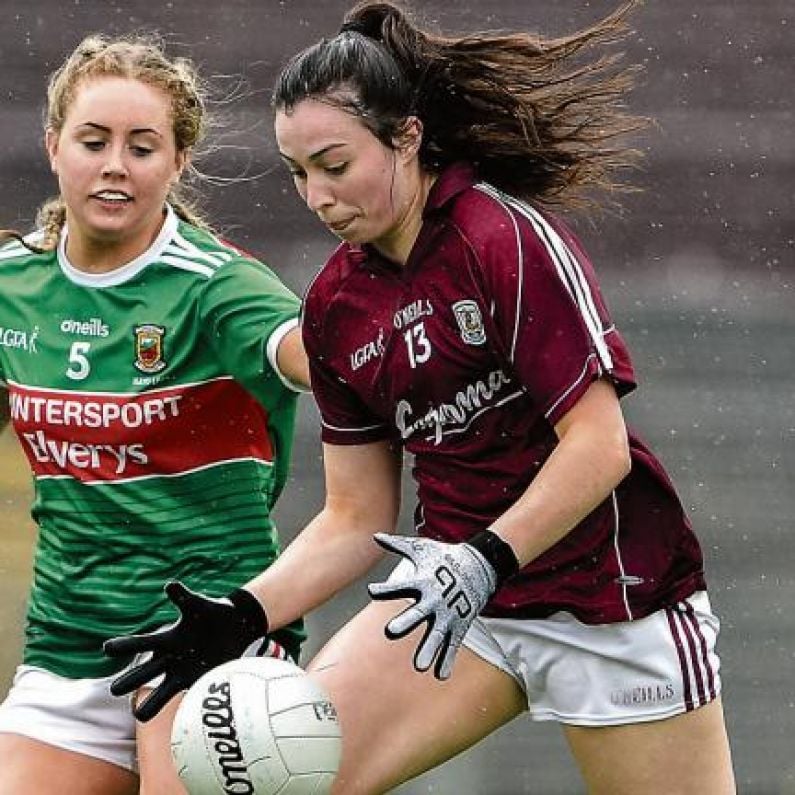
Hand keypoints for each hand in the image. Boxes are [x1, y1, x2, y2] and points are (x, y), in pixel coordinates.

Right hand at [103, 580, 267, 721]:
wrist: (237, 627)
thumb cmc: (213, 612)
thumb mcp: (198, 605)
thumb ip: (184, 598)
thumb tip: (170, 585)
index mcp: (167, 639)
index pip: (140, 643)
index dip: (124, 646)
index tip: (107, 648)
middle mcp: (170, 659)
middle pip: (143, 672)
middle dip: (129, 680)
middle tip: (114, 689)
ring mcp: (182, 673)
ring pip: (161, 692)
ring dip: (151, 703)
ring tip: (139, 716)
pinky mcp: (198, 683)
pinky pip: (187, 698)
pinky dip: (182, 707)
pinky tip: (178, 718)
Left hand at [368, 533, 496, 679]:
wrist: (479, 564)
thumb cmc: (444, 557)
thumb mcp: (421, 548)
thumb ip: (397, 546)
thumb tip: (375, 536)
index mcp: (422, 581)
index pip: (399, 585)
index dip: (385, 588)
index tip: (372, 590)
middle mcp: (434, 599)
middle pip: (417, 613)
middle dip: (406, 622)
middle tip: (391, 631)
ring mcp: (448, 614)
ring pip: (437, 635)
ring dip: (428, 650)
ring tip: (419, 666)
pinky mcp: (460, 624)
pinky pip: (453, 645)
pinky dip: (447, 660)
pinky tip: (439, 675)